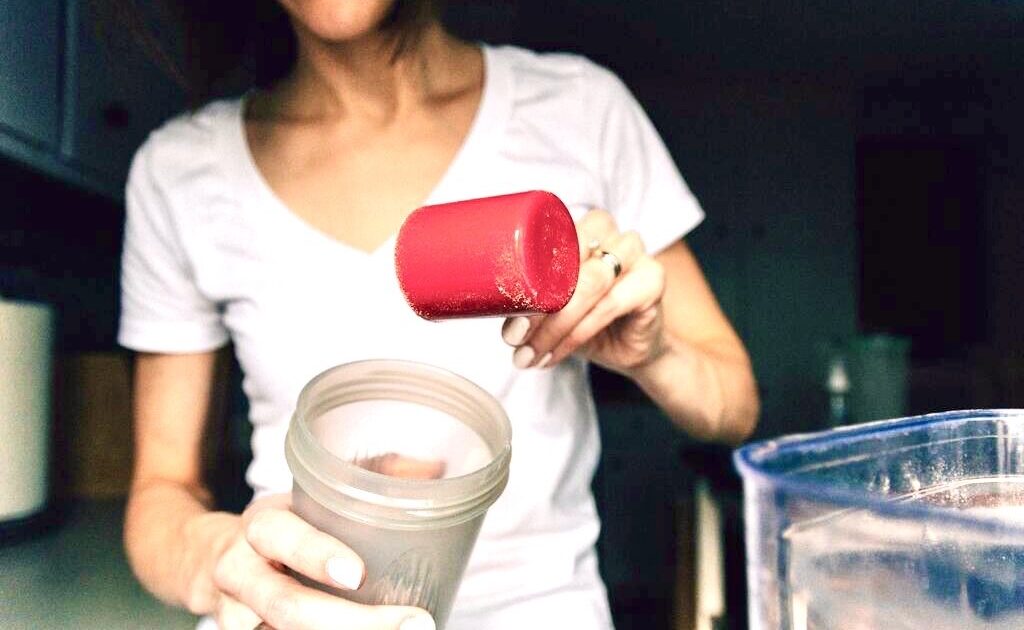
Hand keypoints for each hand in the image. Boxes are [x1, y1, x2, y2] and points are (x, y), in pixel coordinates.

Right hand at [211, 494, 434, 629]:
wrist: (208, 560)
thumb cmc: (281, 527)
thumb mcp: (309, 496)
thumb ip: (369, 477)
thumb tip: (433, 469)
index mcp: (261, 527)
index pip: (282, 538)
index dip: (316, 556)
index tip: (358, 574)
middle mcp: (241, 573)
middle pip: (287, 606)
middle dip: (351, 623)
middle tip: (412, 623)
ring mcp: (238, 616)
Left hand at [501, 208, 666, 374]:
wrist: (629, 349)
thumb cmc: (584, 321)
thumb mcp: (549, 308)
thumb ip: (527, 298)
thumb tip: (489, 305)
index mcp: (581, 228)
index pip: (548, 241)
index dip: (522, 281)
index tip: (505, 322)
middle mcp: (609, 233)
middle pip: (569, 261)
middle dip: (537, 307)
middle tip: (514, 340)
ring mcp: (636, 253)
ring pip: (589, 284)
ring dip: (555, 325)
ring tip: (531, 353)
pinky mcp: (653, 279)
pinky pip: (608, 306)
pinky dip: (578, 334)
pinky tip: (557, 353)